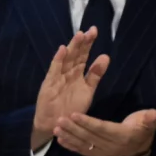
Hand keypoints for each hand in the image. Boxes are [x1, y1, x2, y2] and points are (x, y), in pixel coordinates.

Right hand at [32, 28, 108, 149]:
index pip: (83, 55)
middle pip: (75, 55)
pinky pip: (54, 70)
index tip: (95, 31)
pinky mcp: (49, 84)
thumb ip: (95, 75)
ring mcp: (58, 77)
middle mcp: (67, 73)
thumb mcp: (88, 91)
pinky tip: (63, 50)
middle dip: (82, 42)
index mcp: (77, 74)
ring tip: (79, 35)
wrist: (58, 125)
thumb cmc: (72, 109)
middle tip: (90, 30)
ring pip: (66, 59)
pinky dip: (58, 60)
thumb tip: (105, 56)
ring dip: (72, 47)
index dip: (88, 44)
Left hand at [54, 109, 155, 155]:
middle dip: (73, 129)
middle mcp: (111, 146)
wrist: (141, 147)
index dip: (88, 123)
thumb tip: (152, 113)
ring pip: (83, 144)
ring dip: (68, 137)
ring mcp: (103, 152)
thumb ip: (148, 119)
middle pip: (89, 137)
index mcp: (122, 136)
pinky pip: (82, 151)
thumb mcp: (148, 123)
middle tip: (59, 120)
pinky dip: (70, 146)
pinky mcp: (97, 154)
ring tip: (55, 129)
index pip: (102, 128)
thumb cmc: (142, 129)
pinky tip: (59, 140)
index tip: (74, 115)